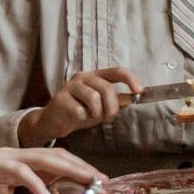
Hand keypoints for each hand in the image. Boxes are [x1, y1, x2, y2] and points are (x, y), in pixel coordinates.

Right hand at [0, 146, 100, 193]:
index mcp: (15, 166)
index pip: (55, 163)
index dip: (80, 172)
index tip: (101, 187)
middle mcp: (9, 157)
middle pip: (54, 156)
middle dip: (82, 169)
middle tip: (103, 183)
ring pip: (40, 158)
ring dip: (66, 171)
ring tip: (86, 185)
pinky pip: (17, 170)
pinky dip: (35, 182)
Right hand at [21, 66, 141, 144]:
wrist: (53, 122)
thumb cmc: (80, 112)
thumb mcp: (101, 107)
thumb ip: (115, 102)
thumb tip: (132, 98)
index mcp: (96, 76)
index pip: (117, 71)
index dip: (131, 79)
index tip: (139, 92)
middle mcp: (83, 77)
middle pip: (107, 88)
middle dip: (112, 107)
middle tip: (108, 118)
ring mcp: (70, 86)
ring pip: (94, 99)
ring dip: (97, 113)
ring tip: (91, 118)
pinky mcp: (60, 99)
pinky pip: (80, 111)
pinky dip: (82, 119)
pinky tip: (76, 119)